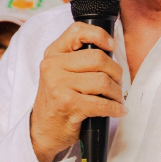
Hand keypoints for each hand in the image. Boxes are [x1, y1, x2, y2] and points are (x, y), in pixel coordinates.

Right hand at [30, 22, 125, 161]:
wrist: (42, 130)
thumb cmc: (57, 100)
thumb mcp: (60, 72)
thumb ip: (77, 58)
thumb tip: (111, 51)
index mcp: (53, 54)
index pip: (77, 31)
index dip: (100, 35)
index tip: (112, 47)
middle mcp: (53, 67)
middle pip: (98, 59)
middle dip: (115, 73)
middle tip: (117, 83)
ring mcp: (59, 85)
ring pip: (103, 81)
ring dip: (116, 93)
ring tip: (116, 98)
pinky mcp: (68, 104)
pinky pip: (102, 103)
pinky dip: (115, 108)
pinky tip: (117, 110)